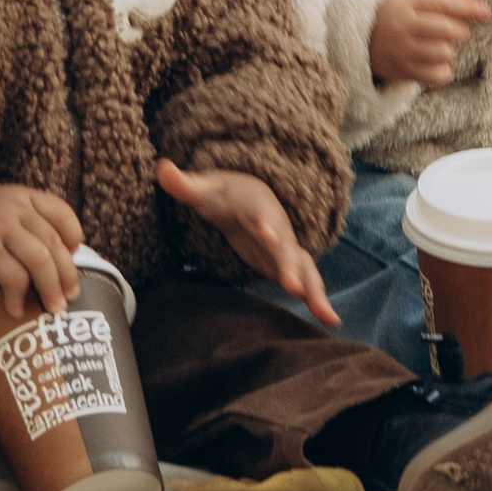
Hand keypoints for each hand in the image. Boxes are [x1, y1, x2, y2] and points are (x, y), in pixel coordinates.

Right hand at [0, 180, 83, 313]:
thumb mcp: (6, 207)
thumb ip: (31, 222)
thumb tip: (62, 258)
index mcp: (25, 197)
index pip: (62, 214)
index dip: (73, 238)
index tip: (74, 258)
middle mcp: (16, 210)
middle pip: (54, 243)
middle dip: (67, 274)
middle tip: (71, 295)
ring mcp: (0, 230)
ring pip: (40, 260)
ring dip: (51, 288)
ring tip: (54, 307)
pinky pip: (14, 277)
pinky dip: (19, 296)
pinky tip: (16, 309)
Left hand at [156, 158, 338, 326]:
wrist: (250, 195)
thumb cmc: (225, 193)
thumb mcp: (204, 188)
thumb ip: (185, 184)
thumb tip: (161, 169)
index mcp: (258, 205)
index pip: (262, 214)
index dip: (266, 224)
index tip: (268, 235)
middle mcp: (277, 227)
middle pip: (286, 246)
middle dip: (289, 265)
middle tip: (293, 287)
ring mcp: (285, 247)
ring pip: (303, 267)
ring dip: (314, 289)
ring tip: (326, 315)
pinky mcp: (286, 264)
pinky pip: (305, 282)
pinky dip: (317, 299)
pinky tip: (329, 321)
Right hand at [368, 0, 491, 88]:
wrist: (358, 35)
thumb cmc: (394, 13)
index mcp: (408, 2)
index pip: (444, 4)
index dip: (468, 8)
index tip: (487, 13)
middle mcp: (404, 25)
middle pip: (446, 29)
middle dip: (460, 31)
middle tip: (457, 32)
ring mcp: (401, 48)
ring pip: (443, 52)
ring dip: (449, 50)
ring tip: (441, 47)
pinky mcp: (400, 69)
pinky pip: (434, 75)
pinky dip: (443, 70)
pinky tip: (437, 63)